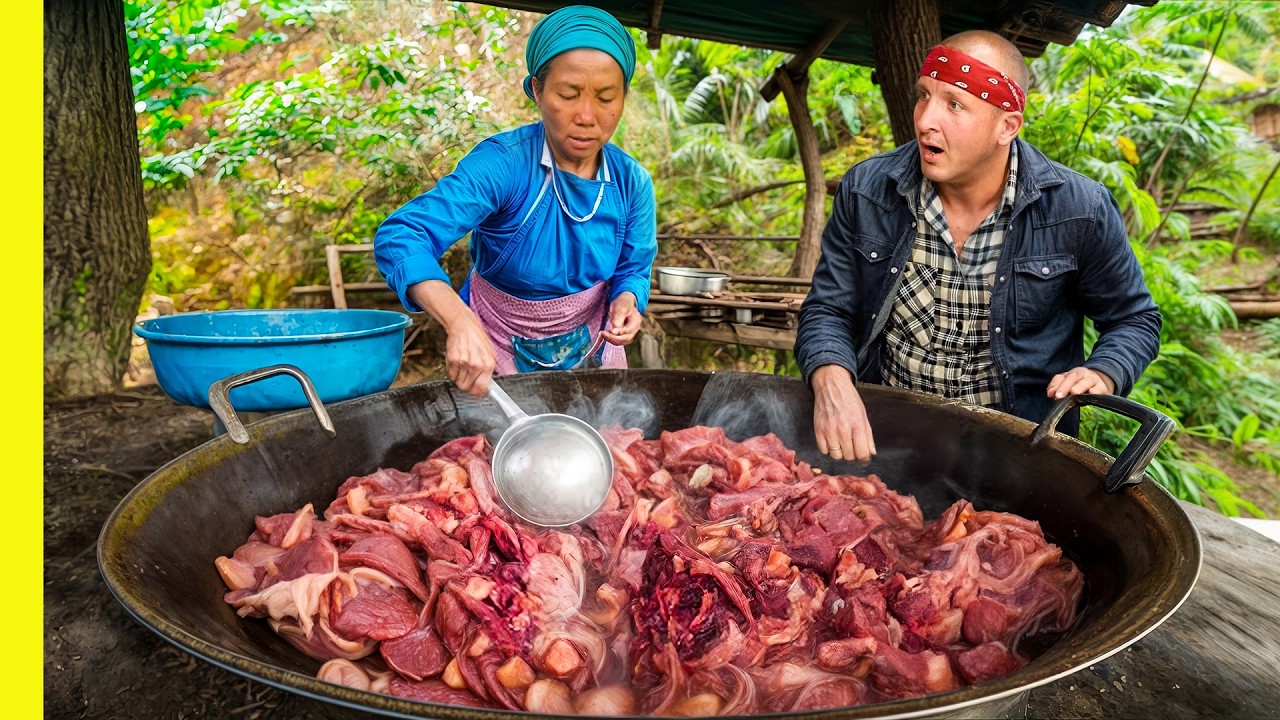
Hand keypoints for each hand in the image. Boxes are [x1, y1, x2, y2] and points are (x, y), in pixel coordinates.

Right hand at [408, 280, 494, 394]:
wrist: (463, 325)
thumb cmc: (477, 337)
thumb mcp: (489, 353)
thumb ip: (487, 370)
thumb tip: (485, 386)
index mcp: (488, 364)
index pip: (481, 387)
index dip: (477, 392)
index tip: (475, 392)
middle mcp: (476, 365)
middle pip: (468, 387)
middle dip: (467, 386)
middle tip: (467, 379)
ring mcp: (464, 363)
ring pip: (459, 382)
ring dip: (459, 379)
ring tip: (462, 369)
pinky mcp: (452, 360)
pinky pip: (451, 375)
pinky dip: (452, 373)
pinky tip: (457, 364)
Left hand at [600, 293, 641, 345]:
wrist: (624, 303)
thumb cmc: (622, 303)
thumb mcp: (620, 307)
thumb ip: (618, 317)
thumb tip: (614, 328)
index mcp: (636, 321)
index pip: (628, 331)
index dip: (618, 332)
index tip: (608, 331)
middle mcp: (635, 329)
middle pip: (626, 339)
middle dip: (613, 338)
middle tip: (603, 333)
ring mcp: (631, 333)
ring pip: (622, 341)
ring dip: (612, 340)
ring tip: (603, 333)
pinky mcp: (625, 335)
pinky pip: (619, 341)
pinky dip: (612, 339)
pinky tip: (605, 335)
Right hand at [811, 364, 875, 462]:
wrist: (831, 386)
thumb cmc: (849, 399)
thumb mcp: (863, 415)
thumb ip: (868, 436)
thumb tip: (871, 453)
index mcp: (857, 425)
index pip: (862, 453)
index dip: (864, 458)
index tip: (864, 457)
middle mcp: (842, 429)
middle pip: (849, 456)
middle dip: (853, 455)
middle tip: (853, 448)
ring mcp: (829, 430)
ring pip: (836, 456)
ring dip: (840, 453)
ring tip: (842, 445)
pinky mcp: (818, 430)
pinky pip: (823, 450)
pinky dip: (828, 449)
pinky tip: (832, 441)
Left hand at [1046, 367, 1114, 399]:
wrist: (1101, 382)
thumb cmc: (1080, 385)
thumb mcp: (1069, 385)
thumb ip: (1058, 388)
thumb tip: (1050, 394)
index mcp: (1071, 374)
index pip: (1061, 377)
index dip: (1055, 385)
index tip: (1050, 394)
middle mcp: (1082, 374)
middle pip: (1072, 377)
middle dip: (1065, 387)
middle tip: (1059, 396)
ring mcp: (1093, 380)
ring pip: (1086, 381)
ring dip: (1079, 387)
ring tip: (1074, 393)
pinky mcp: (1103, 387)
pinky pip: (1099, 388)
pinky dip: (1096, 390)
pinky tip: (1092, 392)